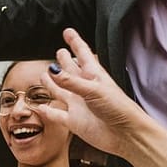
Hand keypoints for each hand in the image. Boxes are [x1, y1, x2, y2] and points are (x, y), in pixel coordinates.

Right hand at [39, 30, 153, 154]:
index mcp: (94, 76)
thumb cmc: (119, 109)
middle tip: (59, 51)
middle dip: (64, 61)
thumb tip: (52, 70)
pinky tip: (41, 107)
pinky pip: (56, 114)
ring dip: (53, 83)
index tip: (68, 31)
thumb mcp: (94, 90)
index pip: (82, 54)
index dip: (75, 42)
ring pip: (61, 90)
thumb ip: (71, 81)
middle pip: (71, 70)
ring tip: (44, 74)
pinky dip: (47, 111)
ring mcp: (79, 105)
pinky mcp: (74, 121)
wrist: (125, 135)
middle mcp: (85, 89)